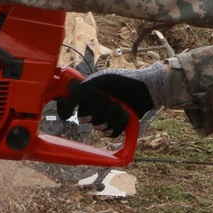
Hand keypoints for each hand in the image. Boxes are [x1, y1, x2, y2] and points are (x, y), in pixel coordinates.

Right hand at [56, 63, 170, 136]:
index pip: (67, 103)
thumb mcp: (105, 79)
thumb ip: (87, 87)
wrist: (146, 90)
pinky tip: (126, 116)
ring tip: (121, 106)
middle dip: (100, 109)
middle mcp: (92, 106)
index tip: (70, 113)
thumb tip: (72, 100)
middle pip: (85, 118)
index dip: (66, 109)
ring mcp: (103, 117)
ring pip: (99, 127)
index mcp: (86, 93)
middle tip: (111, 100)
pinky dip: (120, 125)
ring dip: (113, 116)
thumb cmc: (125, 81)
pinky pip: (111, 134)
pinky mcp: (114, 126)